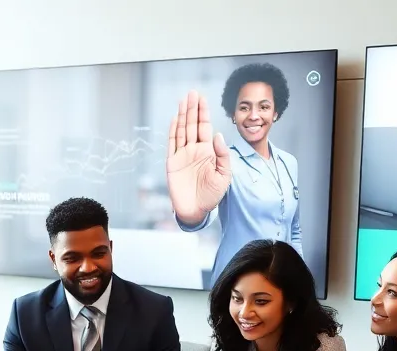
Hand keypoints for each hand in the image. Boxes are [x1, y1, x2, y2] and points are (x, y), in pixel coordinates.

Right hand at [166, 91, 232, 225]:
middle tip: (192, 92)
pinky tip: (174, 119)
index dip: (203, 113)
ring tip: (183, 100)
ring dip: (182, 115)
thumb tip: (217, 135)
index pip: (205, 127)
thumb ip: (223, 155)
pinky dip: (172, 131)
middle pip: (193, 125)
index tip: (203, 98)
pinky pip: (172, 144)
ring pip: (182, 130)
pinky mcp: (172, 162)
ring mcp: (182, 155)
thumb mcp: (224, 175)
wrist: (196, 211)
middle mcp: (194, 150)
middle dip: (193, 108)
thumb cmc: (212, 195)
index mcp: (208, 151)